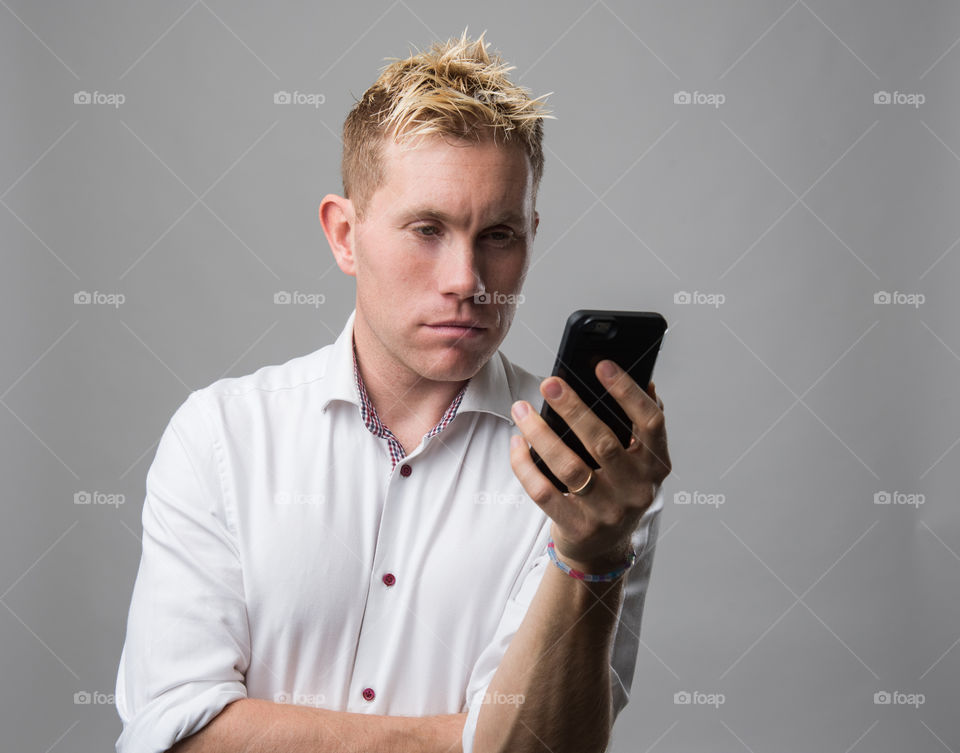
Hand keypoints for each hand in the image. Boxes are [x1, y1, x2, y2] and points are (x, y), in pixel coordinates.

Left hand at [509, 360, 670, 568]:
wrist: (602, 548)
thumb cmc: (616, 490)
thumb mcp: (636, 462)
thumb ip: (637, 426)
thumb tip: (641, 380)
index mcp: (656, 466)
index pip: (651, 423)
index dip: (628, 392)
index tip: (602, 365)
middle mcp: (637, 490)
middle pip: (603, 442)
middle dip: (574, 408)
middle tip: (549, 383)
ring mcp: (608, 512)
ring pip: (569, 467)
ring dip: (541, 434)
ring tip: (521, 409)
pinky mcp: (578, 527)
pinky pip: (543, 491)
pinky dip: (525, 465)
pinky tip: (516, 442)